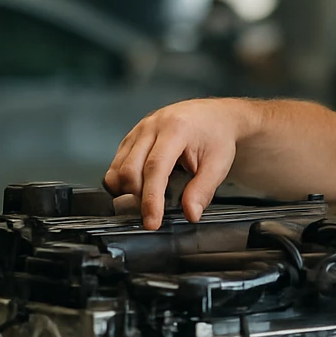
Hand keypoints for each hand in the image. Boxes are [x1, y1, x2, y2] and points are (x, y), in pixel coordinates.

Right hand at [104, 98, 255, 228]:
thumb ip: (203, 190)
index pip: (155, 168)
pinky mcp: (132, 136)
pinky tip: (139, 188)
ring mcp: (139, 129)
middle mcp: (152, 126)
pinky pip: (117, 162)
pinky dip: (122, 181)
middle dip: (137, 198)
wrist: (214, 115)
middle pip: (131, 169)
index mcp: (176, 129)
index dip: (151, 199)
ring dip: (127, 191)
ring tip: (146, 201)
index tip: (152, 221)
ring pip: (118, 167)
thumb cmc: (216, 136)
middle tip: (153, 214)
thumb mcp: (218, 164)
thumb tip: (190, 213)